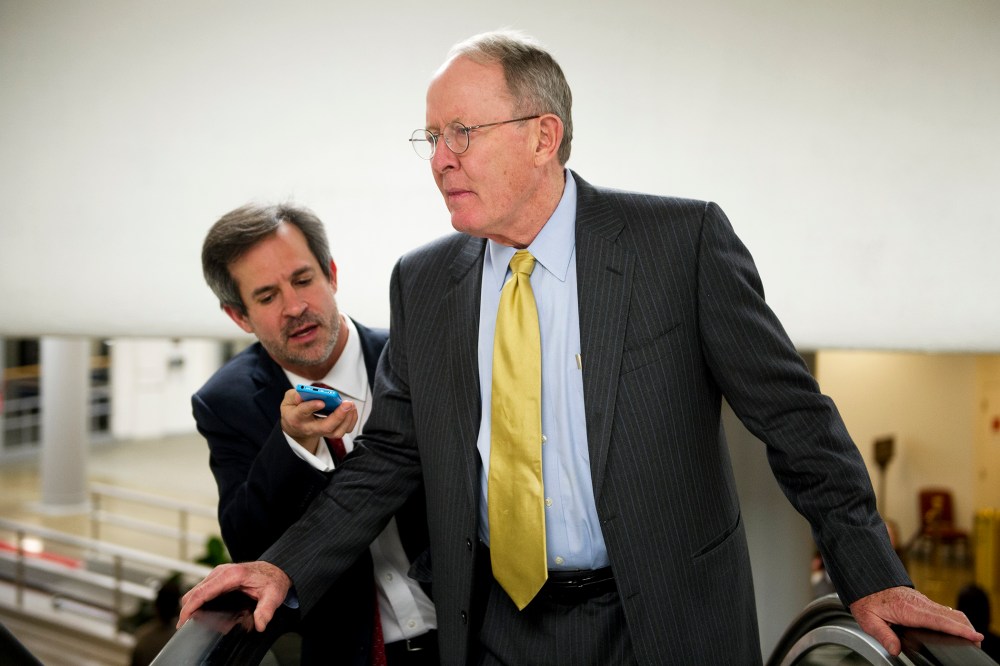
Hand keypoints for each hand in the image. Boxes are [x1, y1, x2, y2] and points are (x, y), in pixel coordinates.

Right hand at [178, 561, 290, 631]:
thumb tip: (259, 624)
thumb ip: (266, 610)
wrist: (276, 568)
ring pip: (196, 590)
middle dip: (186, 609)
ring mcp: (219, 573)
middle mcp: (222, 572)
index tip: (183, 621)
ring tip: (190, 621)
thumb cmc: (273, 580)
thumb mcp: (273, 596)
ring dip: (190, 604)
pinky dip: (196, 600)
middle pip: (194, 591)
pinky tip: (199, 612)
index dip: (190, 607)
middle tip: (184, 626)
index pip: (202, 592)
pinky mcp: (219, 577)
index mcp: (232, 575)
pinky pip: (202, 589)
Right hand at [280, 388, 357, 453]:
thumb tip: (303, 394)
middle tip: (346, 404)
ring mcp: (321, 432)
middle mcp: (309, 428)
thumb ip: (294, 395)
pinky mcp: (331, 432)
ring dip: (347, 419)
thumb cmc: (293, 411)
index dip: (312, 407)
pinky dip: (351, 420)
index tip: (322, 401)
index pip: (303, 412)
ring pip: (337, 432)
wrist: (295, 427)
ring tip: (350, 405)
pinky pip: (344, 430)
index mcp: (296, 417)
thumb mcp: (288, 400)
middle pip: (325, 427)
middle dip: (338, 416)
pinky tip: (352, 409)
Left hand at [849, 586, 983, 655]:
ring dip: (962, 623)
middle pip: (950, 615)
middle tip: (977, 642)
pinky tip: (956, 627)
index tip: (974, 636)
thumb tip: (895, 649)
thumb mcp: (868, 619)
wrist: (865, 580)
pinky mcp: (922, 601)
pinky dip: (954, 619)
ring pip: (949, 611)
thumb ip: (883, 635)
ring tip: (971, 637)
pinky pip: (943, 610)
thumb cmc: (866, 599)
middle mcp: (919, 603)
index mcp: (907, 609)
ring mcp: (922, 601)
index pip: (938, 620)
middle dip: (967, 628)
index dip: (959, 629)